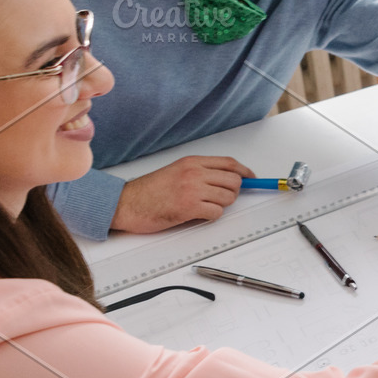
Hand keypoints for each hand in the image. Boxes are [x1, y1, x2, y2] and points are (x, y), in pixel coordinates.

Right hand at [113, 156, 254, 232]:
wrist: (127, 203)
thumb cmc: (148, 191)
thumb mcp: (176, 172)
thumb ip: (199, 173)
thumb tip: (225, 179)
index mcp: (191, 162)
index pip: (229, 163)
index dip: (244, 171)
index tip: (251, 177)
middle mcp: (194, 173)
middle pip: (233, 180)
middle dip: (233, 191)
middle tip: (222, 198)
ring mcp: (192, 189)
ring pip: (228, 197)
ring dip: (222, 205)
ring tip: (206, 207)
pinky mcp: (189, 207)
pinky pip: (217, 212)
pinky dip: (212, 215)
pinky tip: (200, 214)